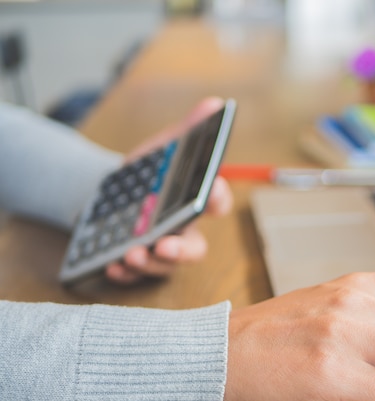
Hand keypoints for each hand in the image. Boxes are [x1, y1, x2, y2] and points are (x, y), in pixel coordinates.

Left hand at [105, 97, 232, 283]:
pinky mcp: (137, 261)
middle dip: (182, 252)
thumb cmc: (148, 172)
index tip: (210, 197)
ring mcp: (160, 248)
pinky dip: (125, 274)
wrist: (111, 189)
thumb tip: (213, 104)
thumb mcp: (165, 148)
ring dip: (150, 264)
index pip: (216, 203)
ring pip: (165, 266)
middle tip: (165, 245)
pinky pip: (135, 276)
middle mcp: (183, 230)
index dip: (217, 200)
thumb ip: (188, 131)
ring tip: (130, 254)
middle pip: (194, 249)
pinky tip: (113, 266)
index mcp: (194, 201)